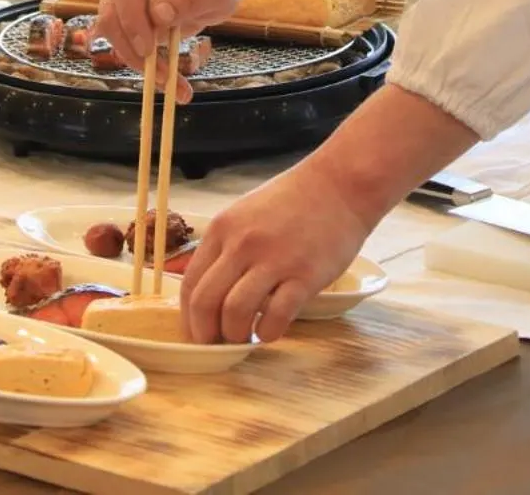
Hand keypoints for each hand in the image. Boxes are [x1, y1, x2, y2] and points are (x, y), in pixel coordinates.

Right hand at [90, 0, 240, 103]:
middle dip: (132, 49)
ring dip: (138, 62)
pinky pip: (121, 41)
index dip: (132, 20)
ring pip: (112, 32)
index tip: (148, 50)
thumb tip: (159, 15)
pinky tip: (166, 80)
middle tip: (163, 77)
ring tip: (173, 85)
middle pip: (111, 13)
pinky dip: (141, 64)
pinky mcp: (119, 14)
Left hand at [178, 160, 372, 343]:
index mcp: (223, 229)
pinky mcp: (304, 276)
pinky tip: (270, 331)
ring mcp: (274, 260)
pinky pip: (275, 317)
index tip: (197, 331)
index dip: (189, 317)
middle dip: (206, 333)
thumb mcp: (246, 214)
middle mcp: (242, 244)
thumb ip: (226, 247)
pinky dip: (267, 333)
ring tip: (246, 336)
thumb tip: (210, 289)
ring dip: (236, 335)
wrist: (339, 186)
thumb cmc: (294, 201)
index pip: (190, 283)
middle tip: (216, 343)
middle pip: (205, 303)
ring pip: (235, 313)